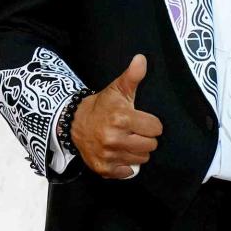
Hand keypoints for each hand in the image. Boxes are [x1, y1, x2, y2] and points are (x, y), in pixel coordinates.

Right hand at [70, 54, 162, 178]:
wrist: (75, 123)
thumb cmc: (103, 105)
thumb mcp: (117, 88)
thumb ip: (133, 75)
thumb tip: (142, 58)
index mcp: (121, 118)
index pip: (155, 128)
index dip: (153, 124)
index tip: (144, 120)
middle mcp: (114, 139)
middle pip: (151, 145)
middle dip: (147, 138)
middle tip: (136, 131)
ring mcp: (108, 155)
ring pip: (141, 159)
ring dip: (138, 151)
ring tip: (129, 140)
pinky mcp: (103, 168)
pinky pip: (128, 172)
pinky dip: (127, 165)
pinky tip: (121, 153)